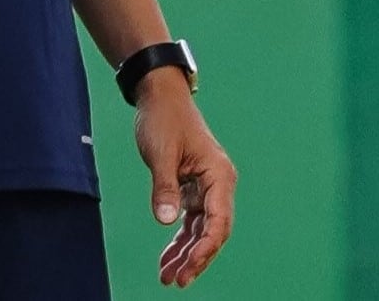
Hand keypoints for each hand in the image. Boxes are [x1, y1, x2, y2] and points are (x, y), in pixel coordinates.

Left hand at [134, 71, 235, 287]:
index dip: (205, 248)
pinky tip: (167, 259)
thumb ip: (165, 188)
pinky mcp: (192, 190)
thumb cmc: (165, 119)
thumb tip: (166, 222)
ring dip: (186, 255)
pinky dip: (178, 241)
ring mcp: (206, 189)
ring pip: (201, 231)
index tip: (189, 266)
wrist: (160, 98)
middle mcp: (218, 184)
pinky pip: (189, 223)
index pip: (218, 221)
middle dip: (196, 258)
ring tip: (167, 278)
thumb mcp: (161, 153)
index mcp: (219, 174)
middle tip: (177, 281)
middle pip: (213, 232)